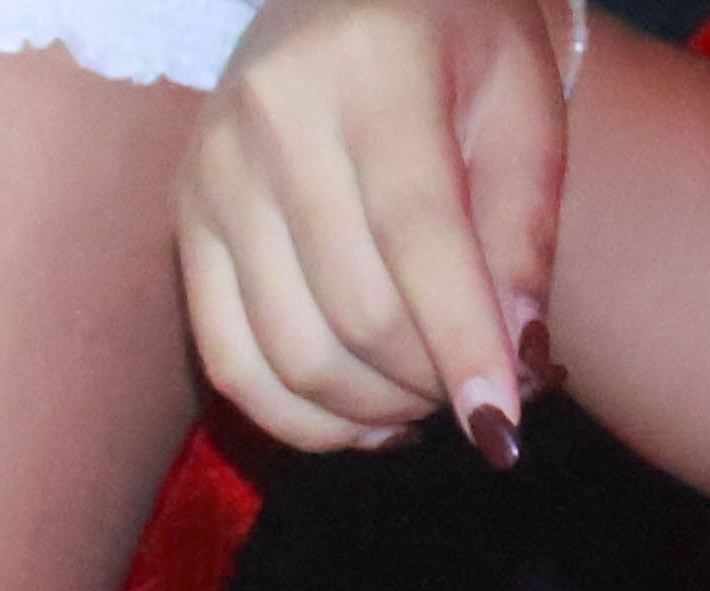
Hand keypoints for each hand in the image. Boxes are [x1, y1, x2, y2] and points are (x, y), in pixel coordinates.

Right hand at [183, 0, 572, 458]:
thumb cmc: (458, 39)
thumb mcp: (523, 104)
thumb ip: (525, 228)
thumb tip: (517, 367)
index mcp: (371, 69)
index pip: (418, 236)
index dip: (463, 346)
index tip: (503, 431)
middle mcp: (272, 120)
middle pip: (353, 312)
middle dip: (429, 385)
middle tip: (482, 398)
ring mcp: (213, 175)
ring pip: (292, 356)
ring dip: (374, 412)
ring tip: (428, 401)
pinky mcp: (184, 223)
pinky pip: (231, 363)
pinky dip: (303, 419)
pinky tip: (365, 418)